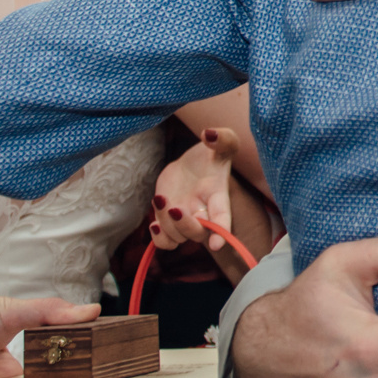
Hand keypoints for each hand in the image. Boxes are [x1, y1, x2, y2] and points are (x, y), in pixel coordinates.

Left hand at [151, 128, 237, 254]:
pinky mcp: (169, 221)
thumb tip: (210, 134)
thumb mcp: (223, 142)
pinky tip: (154, 224)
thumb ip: (222, 138)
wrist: (193, 166)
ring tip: (162, 199)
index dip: (221, 232)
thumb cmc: (212, 154)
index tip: (217, 243)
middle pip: (198, 233)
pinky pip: (165, 242)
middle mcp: (204, 213)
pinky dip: (159, 238)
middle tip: (175, 207)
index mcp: (218, 196)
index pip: (223, 218)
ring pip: (177, 237)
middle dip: (186, 225)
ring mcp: (186, 220)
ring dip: (167, 224)